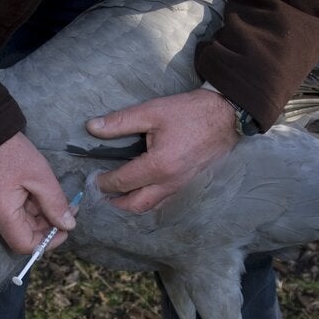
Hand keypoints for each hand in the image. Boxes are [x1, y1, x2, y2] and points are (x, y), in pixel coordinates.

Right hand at [0, 132, 74, 253]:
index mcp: (2, 214)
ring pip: (19, 224)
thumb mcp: (40, 177)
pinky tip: (38, 192)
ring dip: (39, 215)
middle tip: (67, 208)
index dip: (48, 242)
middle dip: (47, 225)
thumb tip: (68, 226)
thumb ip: (55, 204)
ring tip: (54, 196)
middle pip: (23, 235)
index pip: (26, 245)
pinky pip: (10, 214)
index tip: (65, 228)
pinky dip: (27, 208)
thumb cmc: (11, 153)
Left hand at [86, 88, 239, 212]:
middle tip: (102, 194)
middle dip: (116, 203)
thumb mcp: (152, 111)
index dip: (104, 182)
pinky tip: (142, 191)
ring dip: (132, 205)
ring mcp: (181, 186)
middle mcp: (170, 182)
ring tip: (118, 196)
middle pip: (136, 204)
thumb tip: (92, 127)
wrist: (226, 116)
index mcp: (159, 165)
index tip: (93, 179)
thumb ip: (120, 122)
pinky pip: (165, 201)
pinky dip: (149, 201)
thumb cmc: (190, 112)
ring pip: (151, 206)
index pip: (123, 181)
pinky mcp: (189, 184)